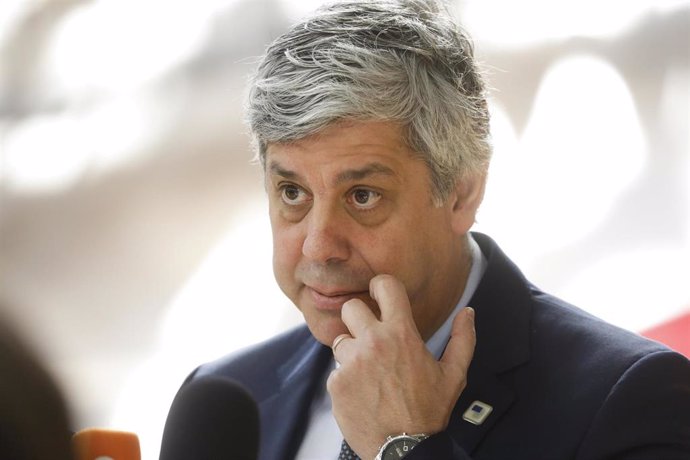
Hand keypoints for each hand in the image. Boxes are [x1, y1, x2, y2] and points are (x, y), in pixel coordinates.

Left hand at [327, 274, 475, 458]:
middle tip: (369, 335)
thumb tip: (468, 313)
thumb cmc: (429, 412)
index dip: (379, 285)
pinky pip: (336, 370)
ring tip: (370, 373)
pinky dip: (346, 379)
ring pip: (341, 340)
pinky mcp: (336, 382)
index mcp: (401, 334)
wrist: (403, 449)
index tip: (378, 292)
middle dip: (358, 317)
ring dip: (352, 352)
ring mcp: (351, 362)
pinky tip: (363, 394)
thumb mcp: (454, 375)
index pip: (384, 286)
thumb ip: (463, 339)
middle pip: (350, 307)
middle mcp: (373, 342)